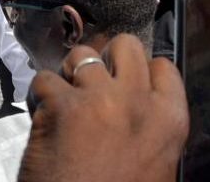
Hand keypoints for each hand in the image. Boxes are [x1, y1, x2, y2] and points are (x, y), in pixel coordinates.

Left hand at [18, 36, 187, 181]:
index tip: (126, 82)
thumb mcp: (158, 166)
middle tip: (93, 81)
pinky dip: (39, 96)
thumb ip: (152, 128)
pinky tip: (42, 115)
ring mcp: (98, 98)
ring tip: (64, 96)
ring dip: (70, 71)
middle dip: (107, 56)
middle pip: (125, 44)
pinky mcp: (59, 105)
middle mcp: (137, 100)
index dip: (142, 70)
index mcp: (170, 119)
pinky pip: (44, 79)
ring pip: (81, 54)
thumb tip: (138, 108)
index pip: (164, 67)